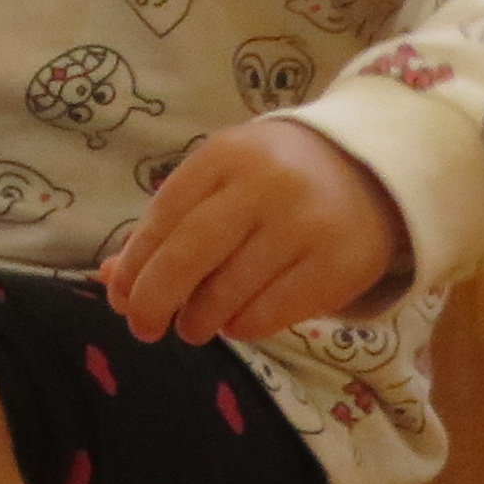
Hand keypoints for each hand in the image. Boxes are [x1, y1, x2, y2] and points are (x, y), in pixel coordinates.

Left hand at [105, 119, 409, 345]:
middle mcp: (266, 185)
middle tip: (143, 327)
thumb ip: (166, 227)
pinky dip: (241, 326)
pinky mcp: (340, 265)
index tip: (120, 296)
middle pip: (189, 254)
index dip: (135, 264)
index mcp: (225, 156)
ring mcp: (307, 224)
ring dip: (199, 319)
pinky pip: (271, 312)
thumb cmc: (272, 183)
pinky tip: (234, 323)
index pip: (163, 217)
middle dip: (154, 299)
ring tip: (193, 326)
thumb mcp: (219, 185)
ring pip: (228, 290)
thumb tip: (113, 281)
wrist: (371, 173)